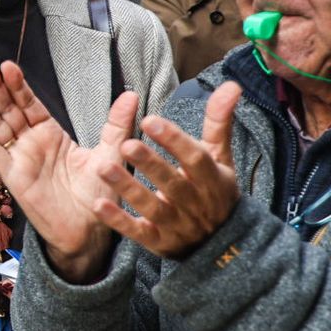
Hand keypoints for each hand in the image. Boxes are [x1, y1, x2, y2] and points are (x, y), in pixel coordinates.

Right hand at [0, 59, 136, 282]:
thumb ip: (117, 124)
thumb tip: (130, 94)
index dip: (17, 86)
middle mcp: (31, 143)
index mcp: (51, 134)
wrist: (91, 230)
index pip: (29, 104)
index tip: (7, 66)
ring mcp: (19, 158)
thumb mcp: (112, 154)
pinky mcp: (12, 177)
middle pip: (7, 110)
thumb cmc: (99, 194)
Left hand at [91, 82, 242, 259]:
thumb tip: (232, 84)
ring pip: (153, 208)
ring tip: (102, 168)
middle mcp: (195, 203)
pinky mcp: (159, 242)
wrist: (223, 245)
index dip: (174, 140)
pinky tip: (98, 205)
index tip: (150, 119)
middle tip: (126, 144)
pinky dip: (119, 221)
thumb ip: (218, 122)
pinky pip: (138, 233)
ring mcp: (177, 225)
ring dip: (128, 189)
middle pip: (173, 183)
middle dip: (151, 164)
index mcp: (212, 179)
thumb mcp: (219, 158)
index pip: (195, 158)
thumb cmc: (214, 190)